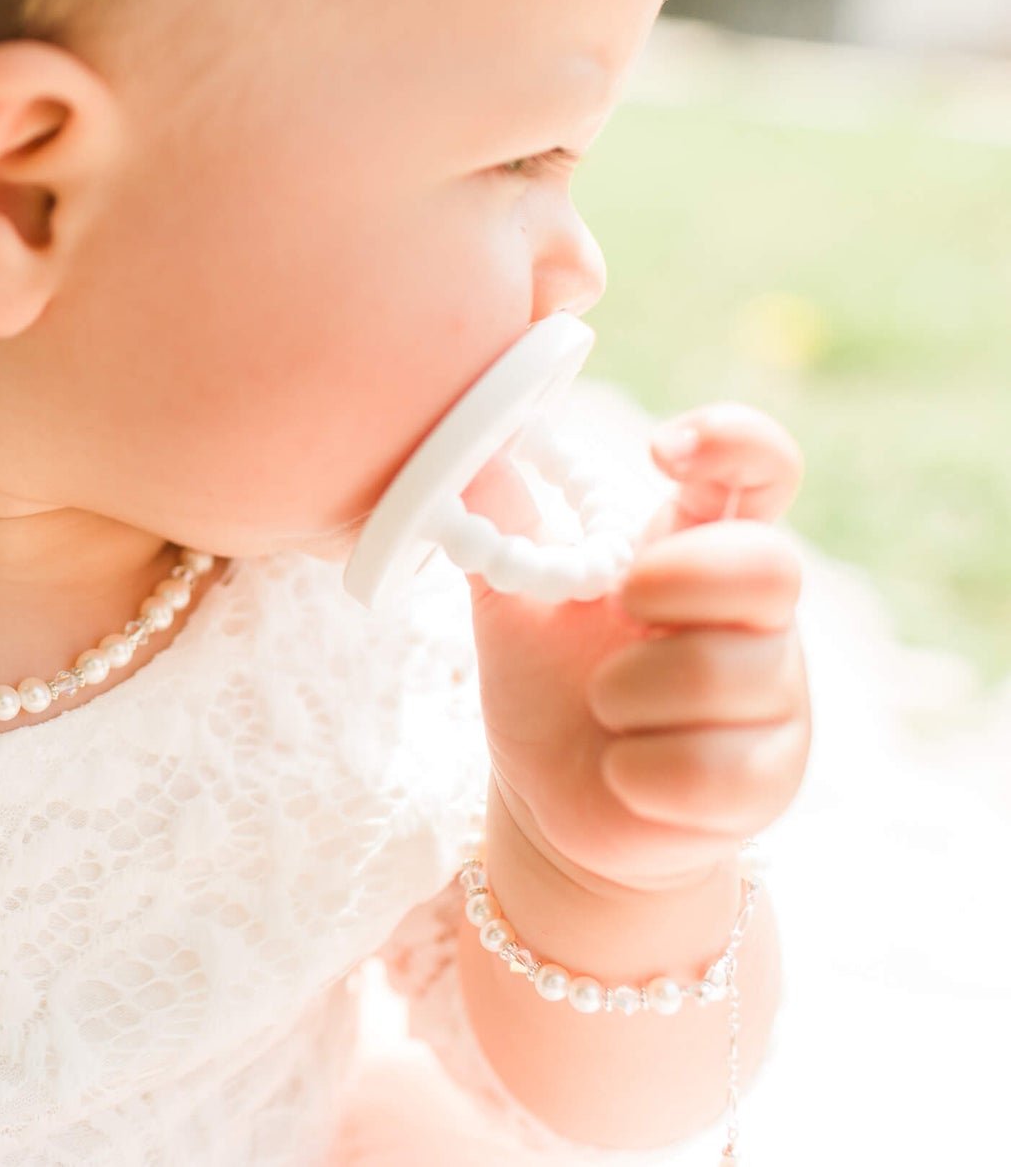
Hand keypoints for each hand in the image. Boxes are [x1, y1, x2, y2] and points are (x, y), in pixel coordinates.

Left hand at [460, 402, 811, 893]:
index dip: (735, 442)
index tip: (660, 448)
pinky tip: (621, 770)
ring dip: (627, 694)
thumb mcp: (515, 593)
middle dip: (679, 579)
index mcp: (698, 547)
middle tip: (619, 601)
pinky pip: (713, 769)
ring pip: (726, 674)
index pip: (758, 471)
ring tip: (601, 707)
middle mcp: (754, 613)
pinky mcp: (767, 779)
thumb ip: (499, 521)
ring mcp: (772, 696)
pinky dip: (638, 771)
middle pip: (770, 565)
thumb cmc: (545, 680)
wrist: (550, 797)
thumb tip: (467, 443)